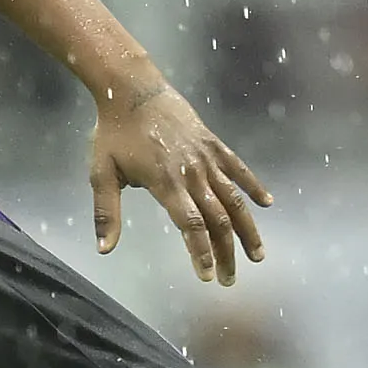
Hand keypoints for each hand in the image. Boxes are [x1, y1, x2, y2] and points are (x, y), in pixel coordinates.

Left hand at [89, 82, 272, 284]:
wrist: (132, 88)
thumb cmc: (114, 132)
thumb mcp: (101, 173)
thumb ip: (106, 213)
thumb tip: (104, 249)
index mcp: (166, 183)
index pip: (190, 225)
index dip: (201, 253)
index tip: (208, 276)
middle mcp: (192, 173)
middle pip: (217, 219)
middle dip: (226, 252)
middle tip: (230, 280)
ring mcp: (207, 157)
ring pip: (234, 199)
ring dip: (248, 229)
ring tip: (258, 255)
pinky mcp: (214, 144)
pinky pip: (238, 168)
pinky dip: (253, 186)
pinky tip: (266, 204)